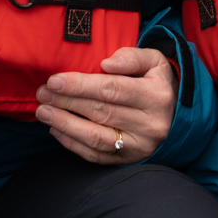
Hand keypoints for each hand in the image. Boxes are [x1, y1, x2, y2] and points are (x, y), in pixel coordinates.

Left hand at [35, 46, 176, 163]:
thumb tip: (106, 64)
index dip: (80, 85)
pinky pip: (96, 155)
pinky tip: (56, 130)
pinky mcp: (129, 160)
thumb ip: (132, 57)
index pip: (112, 89)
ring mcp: (139, 146)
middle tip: (42, 94)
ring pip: (95, 137)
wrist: (175, 115)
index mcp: (156, 96)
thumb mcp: (154, 61)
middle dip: (66, 102)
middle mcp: (150, 124)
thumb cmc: (157, 82)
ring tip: (43, 112)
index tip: (54, 80)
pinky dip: (72, 144)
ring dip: (64, 124)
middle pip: (100, 112)